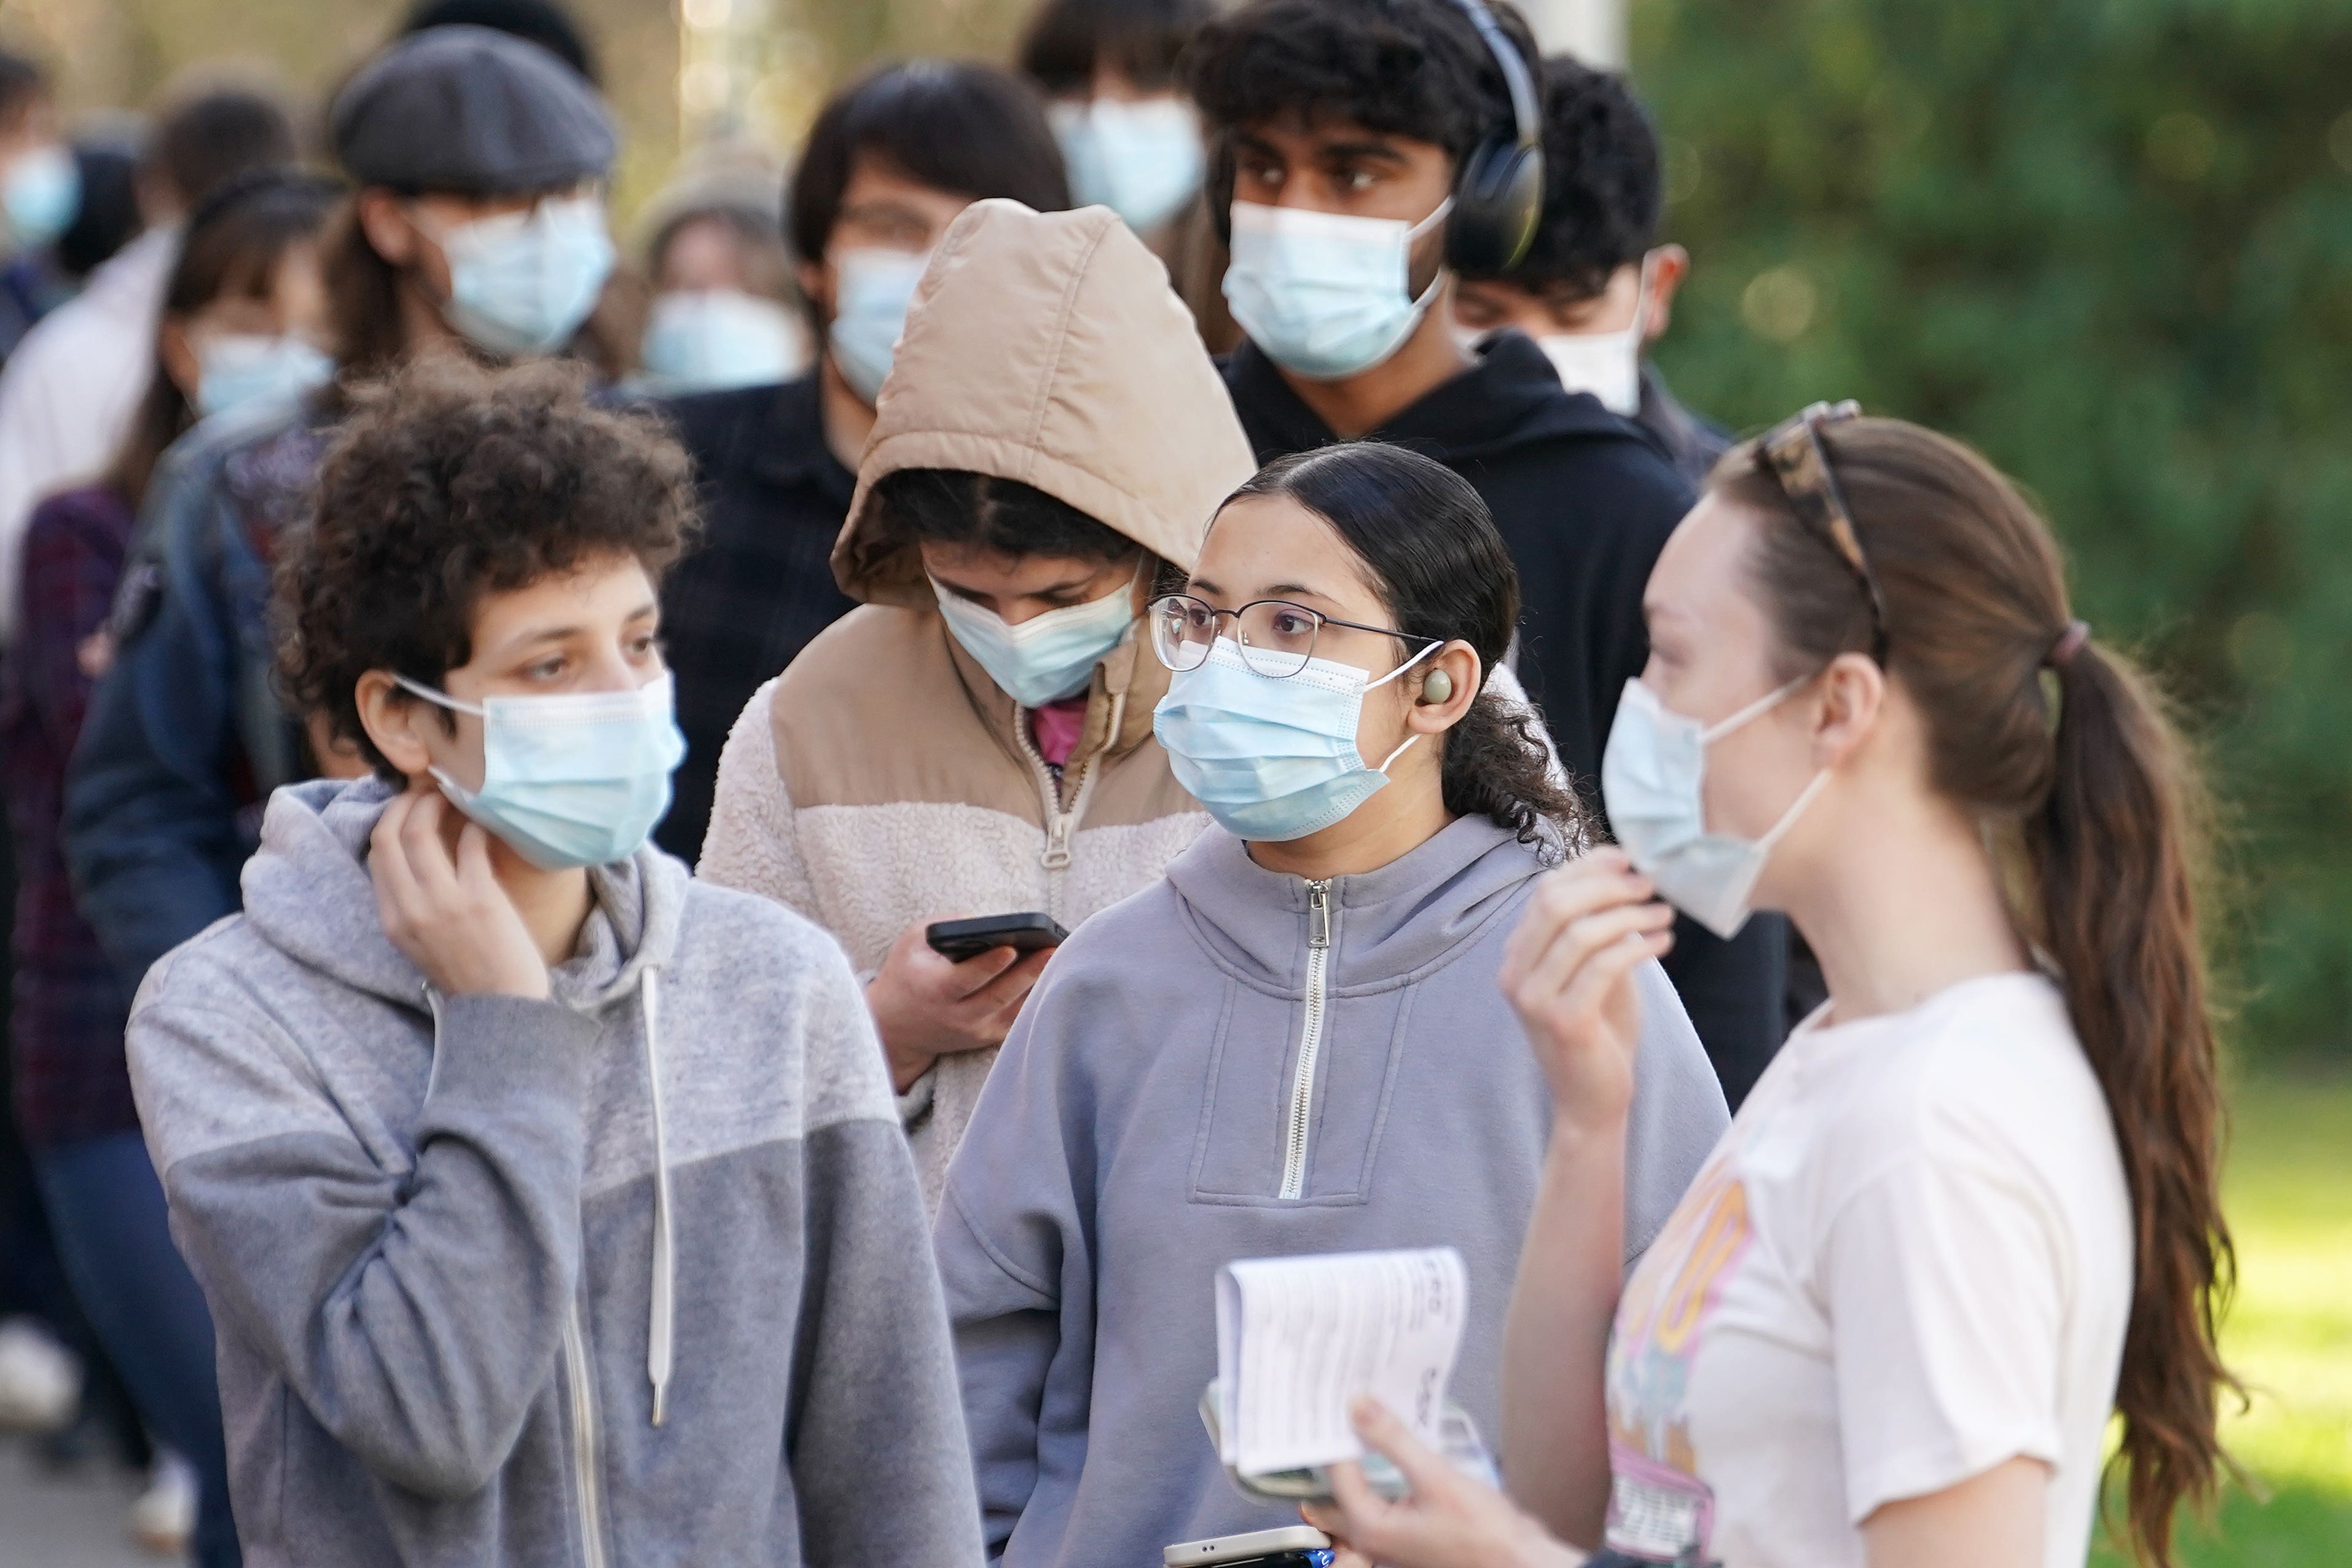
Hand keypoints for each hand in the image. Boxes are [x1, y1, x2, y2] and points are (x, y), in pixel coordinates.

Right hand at [369, 785, 549, 999]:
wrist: (503, 1008)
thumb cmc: (469, 973)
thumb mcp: (422, 942)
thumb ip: (412, 904)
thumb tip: (418, 856)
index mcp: (392, 920)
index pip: (376, 855)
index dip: (390, 820)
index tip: (409, 807)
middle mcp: (410, 909)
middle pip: (388, 834)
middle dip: (406, 802)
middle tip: (429, 791)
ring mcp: (444, 903)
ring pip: (421, 831)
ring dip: (436, 803)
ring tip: (455, 796)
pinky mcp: (481, 899)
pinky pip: (472, 845)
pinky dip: (476, 825)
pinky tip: (484, 824)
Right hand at [866, 918, 1052, 1092]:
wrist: (895, 1027)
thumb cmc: (906, 974)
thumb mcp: (912, 942)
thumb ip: (944, 926)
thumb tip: (985, 921)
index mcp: (935, 989)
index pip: (966, 979)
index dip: (988, 965)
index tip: (1010, 948)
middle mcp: (956, 1015)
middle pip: (998, 996)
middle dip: (1027, 973)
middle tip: (1052, 950)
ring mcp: (974, 1030)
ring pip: (1014, 1011)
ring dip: (1038, 988)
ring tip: (1060, 962)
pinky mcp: (987, 1037)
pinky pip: (1018, 1020)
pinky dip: (1036, 1002)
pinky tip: (1054, 981)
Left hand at [1302, 1398, 1584, 1567]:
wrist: (1521, 1561)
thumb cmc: (1485, 1537)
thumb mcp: (1436, 1478)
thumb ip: (1393, 1441)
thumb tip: (1359, 1408)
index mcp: (1369, 1527)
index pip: (1336, 1469)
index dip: (1336, 1429)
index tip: (1338, 1397)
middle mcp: (1375, 1534)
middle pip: (1345, 1477)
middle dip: (1344, 1439)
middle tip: (1344, 1400)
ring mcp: (1393, 1531)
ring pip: (1365, 1480)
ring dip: (1365, 1448)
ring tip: (1367, 1409)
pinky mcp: (1411, 1524)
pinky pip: (1387, 1486)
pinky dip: (1386, 1461)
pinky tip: (1395, 1437)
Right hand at [1498, 849, 1672, 1139]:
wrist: (1592, 1100)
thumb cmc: (1599, 1031)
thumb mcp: (1593, 971)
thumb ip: (1596, 929)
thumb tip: (1624, 872)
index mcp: (1517, 956)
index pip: (1545, 891)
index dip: (1588, 867)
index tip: (1628, 859)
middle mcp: (1515, 974)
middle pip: (1555, 903)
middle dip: (1608, 886)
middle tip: (1650, 886)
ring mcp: (1534, 1000)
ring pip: (1580, 932)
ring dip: (1630, 915)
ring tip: (1664, 915)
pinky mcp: (1563, 1021)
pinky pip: (1603, 967)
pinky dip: (1638, 947)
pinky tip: (1663, 944)